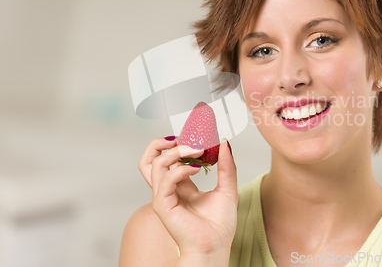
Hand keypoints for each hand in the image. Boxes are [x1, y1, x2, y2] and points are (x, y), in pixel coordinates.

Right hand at [138, 137, 237, 257]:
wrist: (215, 248)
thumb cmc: (219, 226)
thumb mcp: (228, 189)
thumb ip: (226, 166)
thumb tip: (225, 143)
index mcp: (181, 185)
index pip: (170, 158)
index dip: (179, 144)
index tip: (198, 136)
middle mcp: (169, 189)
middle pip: (151, 158)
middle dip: (164, 143)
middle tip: (189, 138)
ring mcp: (163, 196)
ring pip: (156, 164)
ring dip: (176, 152)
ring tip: (197, 150)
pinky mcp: (163, 205)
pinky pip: (165, 179)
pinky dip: (181, 169)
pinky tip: (198, 169)